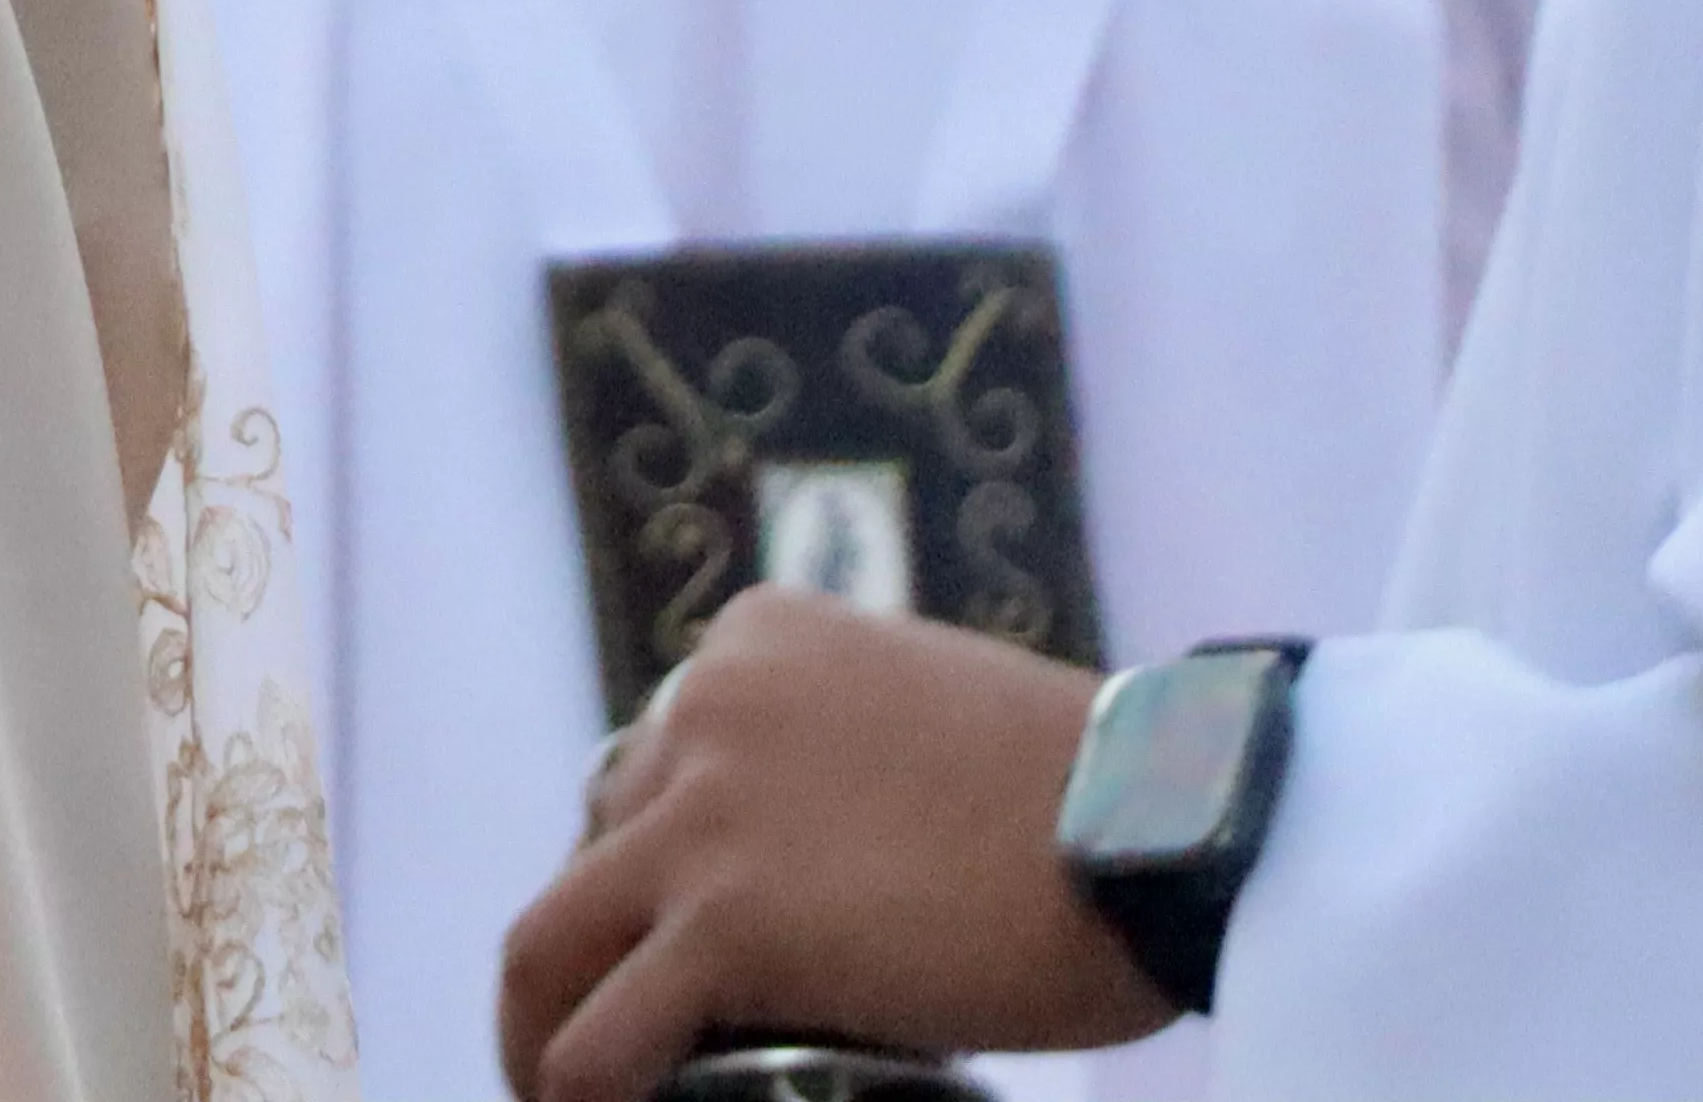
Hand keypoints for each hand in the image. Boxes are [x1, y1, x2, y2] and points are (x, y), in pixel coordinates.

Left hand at [498, 588, 1177, 1101]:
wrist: (1164, 829)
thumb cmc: (1099, 797)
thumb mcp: (930, 722)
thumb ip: (849, 760)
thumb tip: (820, 859)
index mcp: (757, 643)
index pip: (654, 766)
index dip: (651, 867)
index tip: (670, 936)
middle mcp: (702, 705)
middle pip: (599, 847)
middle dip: (605, 941)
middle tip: (626, 1021)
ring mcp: (702, 814)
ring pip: (551, 940)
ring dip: (538, 1025)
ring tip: (556, 1085)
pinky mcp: (725, 924)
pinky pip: (600, 1033)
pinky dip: (571, 1081)